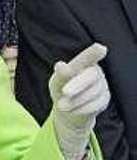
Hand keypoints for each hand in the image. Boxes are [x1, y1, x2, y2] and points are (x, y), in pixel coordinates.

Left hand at [49, 43, 109, 159]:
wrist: (68, 110)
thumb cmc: (60, 91)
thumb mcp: (55, 83)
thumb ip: (60, 75)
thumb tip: (61, 66)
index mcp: (82, 65)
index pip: (88, 59)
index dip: (93, 54)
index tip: (100, 48)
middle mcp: (95, 74)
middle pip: (90, 78)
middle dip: (76, 86)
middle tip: (62, 95)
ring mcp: (102, 87)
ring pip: (92, 94)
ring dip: (75, 101)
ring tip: (62, 105)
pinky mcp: (104, 100)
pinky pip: (94, 106)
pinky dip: (81, 109)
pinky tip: (72, 110)